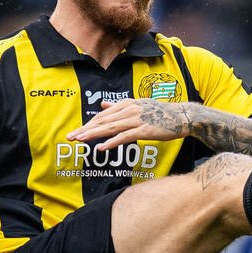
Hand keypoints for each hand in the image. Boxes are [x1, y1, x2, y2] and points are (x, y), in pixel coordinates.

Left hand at [67, 99, 193, 149]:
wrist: (182, 116)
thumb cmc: (160, 113)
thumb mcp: (138, 106)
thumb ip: (118, 106)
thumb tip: (102, 105)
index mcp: (126, 104)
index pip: (102, 116)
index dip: (87, 124)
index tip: (75, 132)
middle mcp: (129, 110)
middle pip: (102, 121)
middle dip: (84, 130)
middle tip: (69, 137)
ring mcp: (136, 120)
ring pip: (109, 128)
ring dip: (92, 134)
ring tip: (79, 140)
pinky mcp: (144, 130)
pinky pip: (124, 137)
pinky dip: (111, 142)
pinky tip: (101, 147)